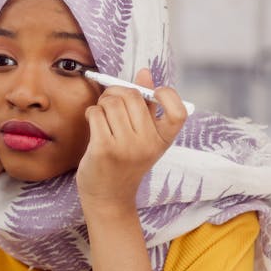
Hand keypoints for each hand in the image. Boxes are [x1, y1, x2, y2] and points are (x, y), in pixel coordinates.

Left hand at [76, 68, 186, 215]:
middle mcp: (148, 144)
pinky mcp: (104, 149)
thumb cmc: (125, 163)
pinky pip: (96, 113)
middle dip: (117, 92)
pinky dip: (92, 112)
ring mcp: (126, 147)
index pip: (178, 111)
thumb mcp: (143, 137)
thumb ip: (146, 106)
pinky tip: (93, 122)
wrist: (109, 197)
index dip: (167, 95)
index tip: (152, 94)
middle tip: (110, 101)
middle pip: (133, 96)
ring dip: (102, 103)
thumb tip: (144, 73)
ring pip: (111, 102)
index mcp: (163, 140)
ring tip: (101, 114)